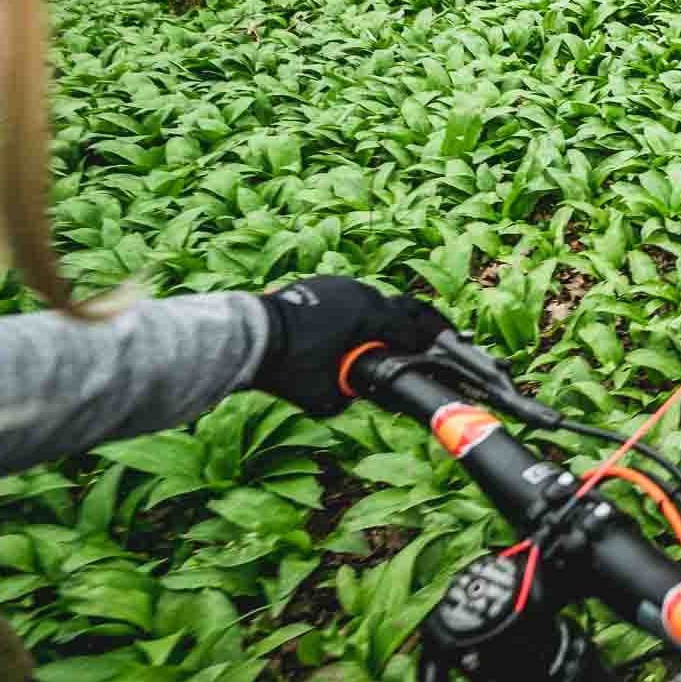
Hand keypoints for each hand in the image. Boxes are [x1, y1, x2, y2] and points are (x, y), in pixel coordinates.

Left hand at [253, 276, 449, 415]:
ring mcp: (337, 285)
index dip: (427, 346)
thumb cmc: (288, 366)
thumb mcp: (326, 397)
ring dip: (379, 321)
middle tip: (428, 338)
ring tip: (381, 341)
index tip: (435, 356)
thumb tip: (360, 394)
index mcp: (370, 315)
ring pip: (371, 302)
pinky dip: (354, 315)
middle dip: (413, 326)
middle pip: (398, 309)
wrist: (245, 338)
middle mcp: (359, 293)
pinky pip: (347, 299)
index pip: (411, 330)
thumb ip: (353, 396)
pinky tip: (347, 332)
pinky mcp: (317, 285)